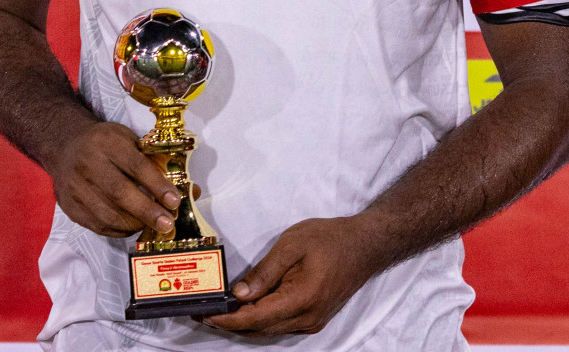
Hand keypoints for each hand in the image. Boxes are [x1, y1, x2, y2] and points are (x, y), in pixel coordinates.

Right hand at [47, 121, 179, 237]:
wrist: (65, 146)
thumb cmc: (105, 144)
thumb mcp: (128, 140)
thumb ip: (155, 163)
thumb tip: (188, 189)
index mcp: (108, 143)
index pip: (135, 165)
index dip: (157, 185)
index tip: (174, 200)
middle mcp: (88, 164)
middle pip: (120, 192)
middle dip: (147, 211)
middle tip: (167, 223)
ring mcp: (76, 187)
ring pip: (109, 213)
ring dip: (135, 224)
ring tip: (151, 226)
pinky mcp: (70, 206)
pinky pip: (98, 225)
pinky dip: (119, 230)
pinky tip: (132, 226)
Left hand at [204, 217, 382, 335]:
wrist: (366, 245)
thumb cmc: (330, 238)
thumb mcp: (293, 244)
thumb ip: (265, 271)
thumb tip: (239, 294)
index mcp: (302, 299)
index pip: (256, 319)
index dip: (228, 320)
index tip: (205, 314)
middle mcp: (307, 318)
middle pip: (259, 330)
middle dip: (229, 324)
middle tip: (202, 312)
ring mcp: (312, 322)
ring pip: (269, 330)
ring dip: (243, 324)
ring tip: (218, 311)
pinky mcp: (313, 318)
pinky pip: (279, 325)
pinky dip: (259, 320)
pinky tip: (245, 308)